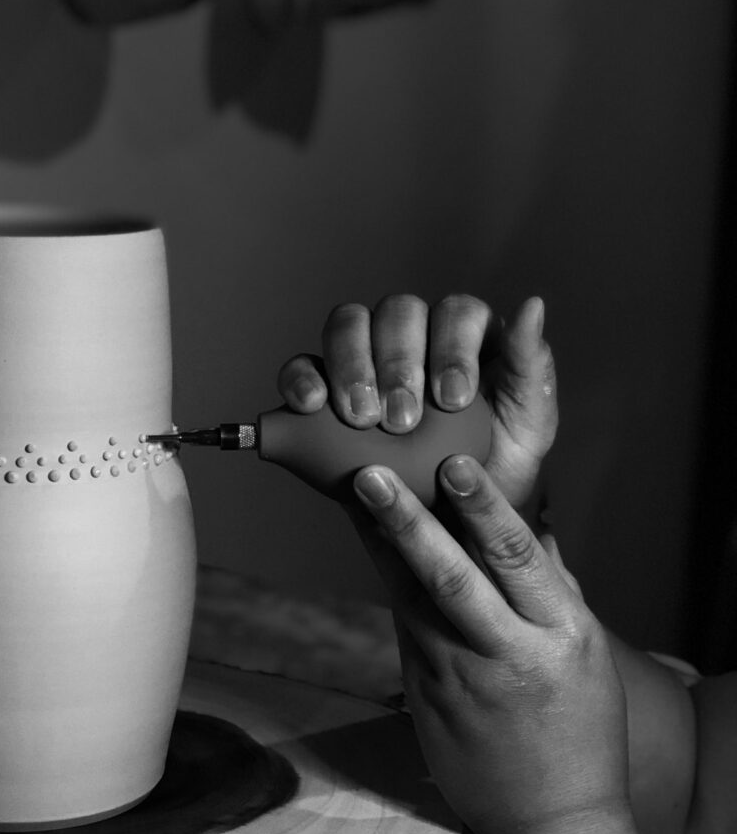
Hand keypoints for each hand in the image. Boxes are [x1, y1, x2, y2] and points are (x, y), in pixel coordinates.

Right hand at [277, 294, 556, 507]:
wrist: (454, 529)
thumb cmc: (496, 472)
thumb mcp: (529, 427)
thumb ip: (532, 367)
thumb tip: (533, 305)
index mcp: (465, 336)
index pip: (455, 312)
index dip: (451, 348)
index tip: (452, 400)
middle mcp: (414, 336)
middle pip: (397, 312)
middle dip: (398, 364)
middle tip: (401, 419)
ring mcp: (364, 358)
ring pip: (347, 325)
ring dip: (351, 365)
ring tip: (360, 418)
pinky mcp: (325, 390)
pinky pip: (302, 367)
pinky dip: (301, 379)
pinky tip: (309, 406)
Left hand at [351, 456, 627, 833]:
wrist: (551, 825)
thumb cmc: (579, 734)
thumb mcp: (588, 657)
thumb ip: (557, 589)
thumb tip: (539, 526)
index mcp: (559, 638)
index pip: (517, 561)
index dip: (483, 508)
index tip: (455, 465)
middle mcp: (506, 656)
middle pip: (450, 578)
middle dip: (407, 523)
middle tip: (371, 475)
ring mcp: (458, 681)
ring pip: (411, 600)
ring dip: (381, 544)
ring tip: (356, 494)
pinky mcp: (423, 700)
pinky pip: (405, 630)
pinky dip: (390, 584)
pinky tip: (373, 546)